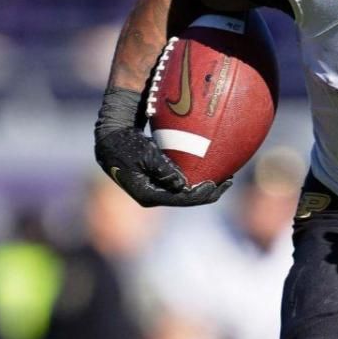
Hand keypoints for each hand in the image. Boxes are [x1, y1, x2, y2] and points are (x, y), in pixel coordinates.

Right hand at [94, 127, 231, 207]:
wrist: (109, 139)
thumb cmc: (125, 143)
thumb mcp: (144, 154)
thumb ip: (163, 169)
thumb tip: (182, 185)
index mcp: (148, 195)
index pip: (180, 199)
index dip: (200, 195)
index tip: (216, 184)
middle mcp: (153, 196)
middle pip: (185, 200)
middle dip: (207, 193)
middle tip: (228, 182)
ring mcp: (155, 190)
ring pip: (184, 193)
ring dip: (204, 187)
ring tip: (225, 178)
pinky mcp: (157, 181)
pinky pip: (180, 184)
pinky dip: (194, 178)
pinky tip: (211, 170)